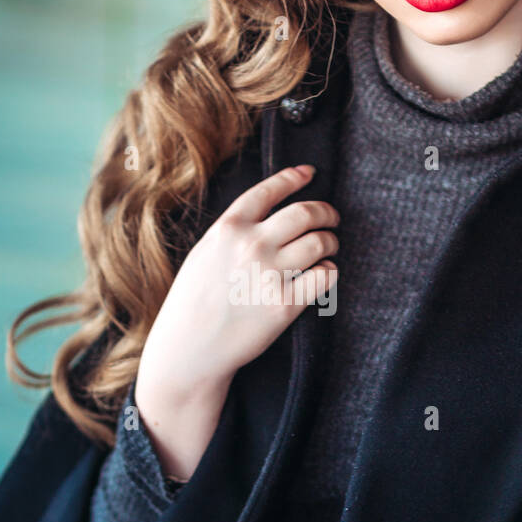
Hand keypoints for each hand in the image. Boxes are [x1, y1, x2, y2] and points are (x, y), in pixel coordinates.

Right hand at [137, 163, 338, 400]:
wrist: (189, 347)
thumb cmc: (193, 302)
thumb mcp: (204, 253)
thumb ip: (233, 232)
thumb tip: (268, 215)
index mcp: (228, 228)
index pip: (270, 190)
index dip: (294, 177)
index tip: (310, 174)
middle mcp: (251, 245)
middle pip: (305, 213)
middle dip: (326, 212)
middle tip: (331, 218)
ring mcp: (270, 274)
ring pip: (320, 242)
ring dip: (331, 242)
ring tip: (329, 247)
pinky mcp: (285, 304)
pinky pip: (325, 276)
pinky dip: (330, 272)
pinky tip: (324, 274)